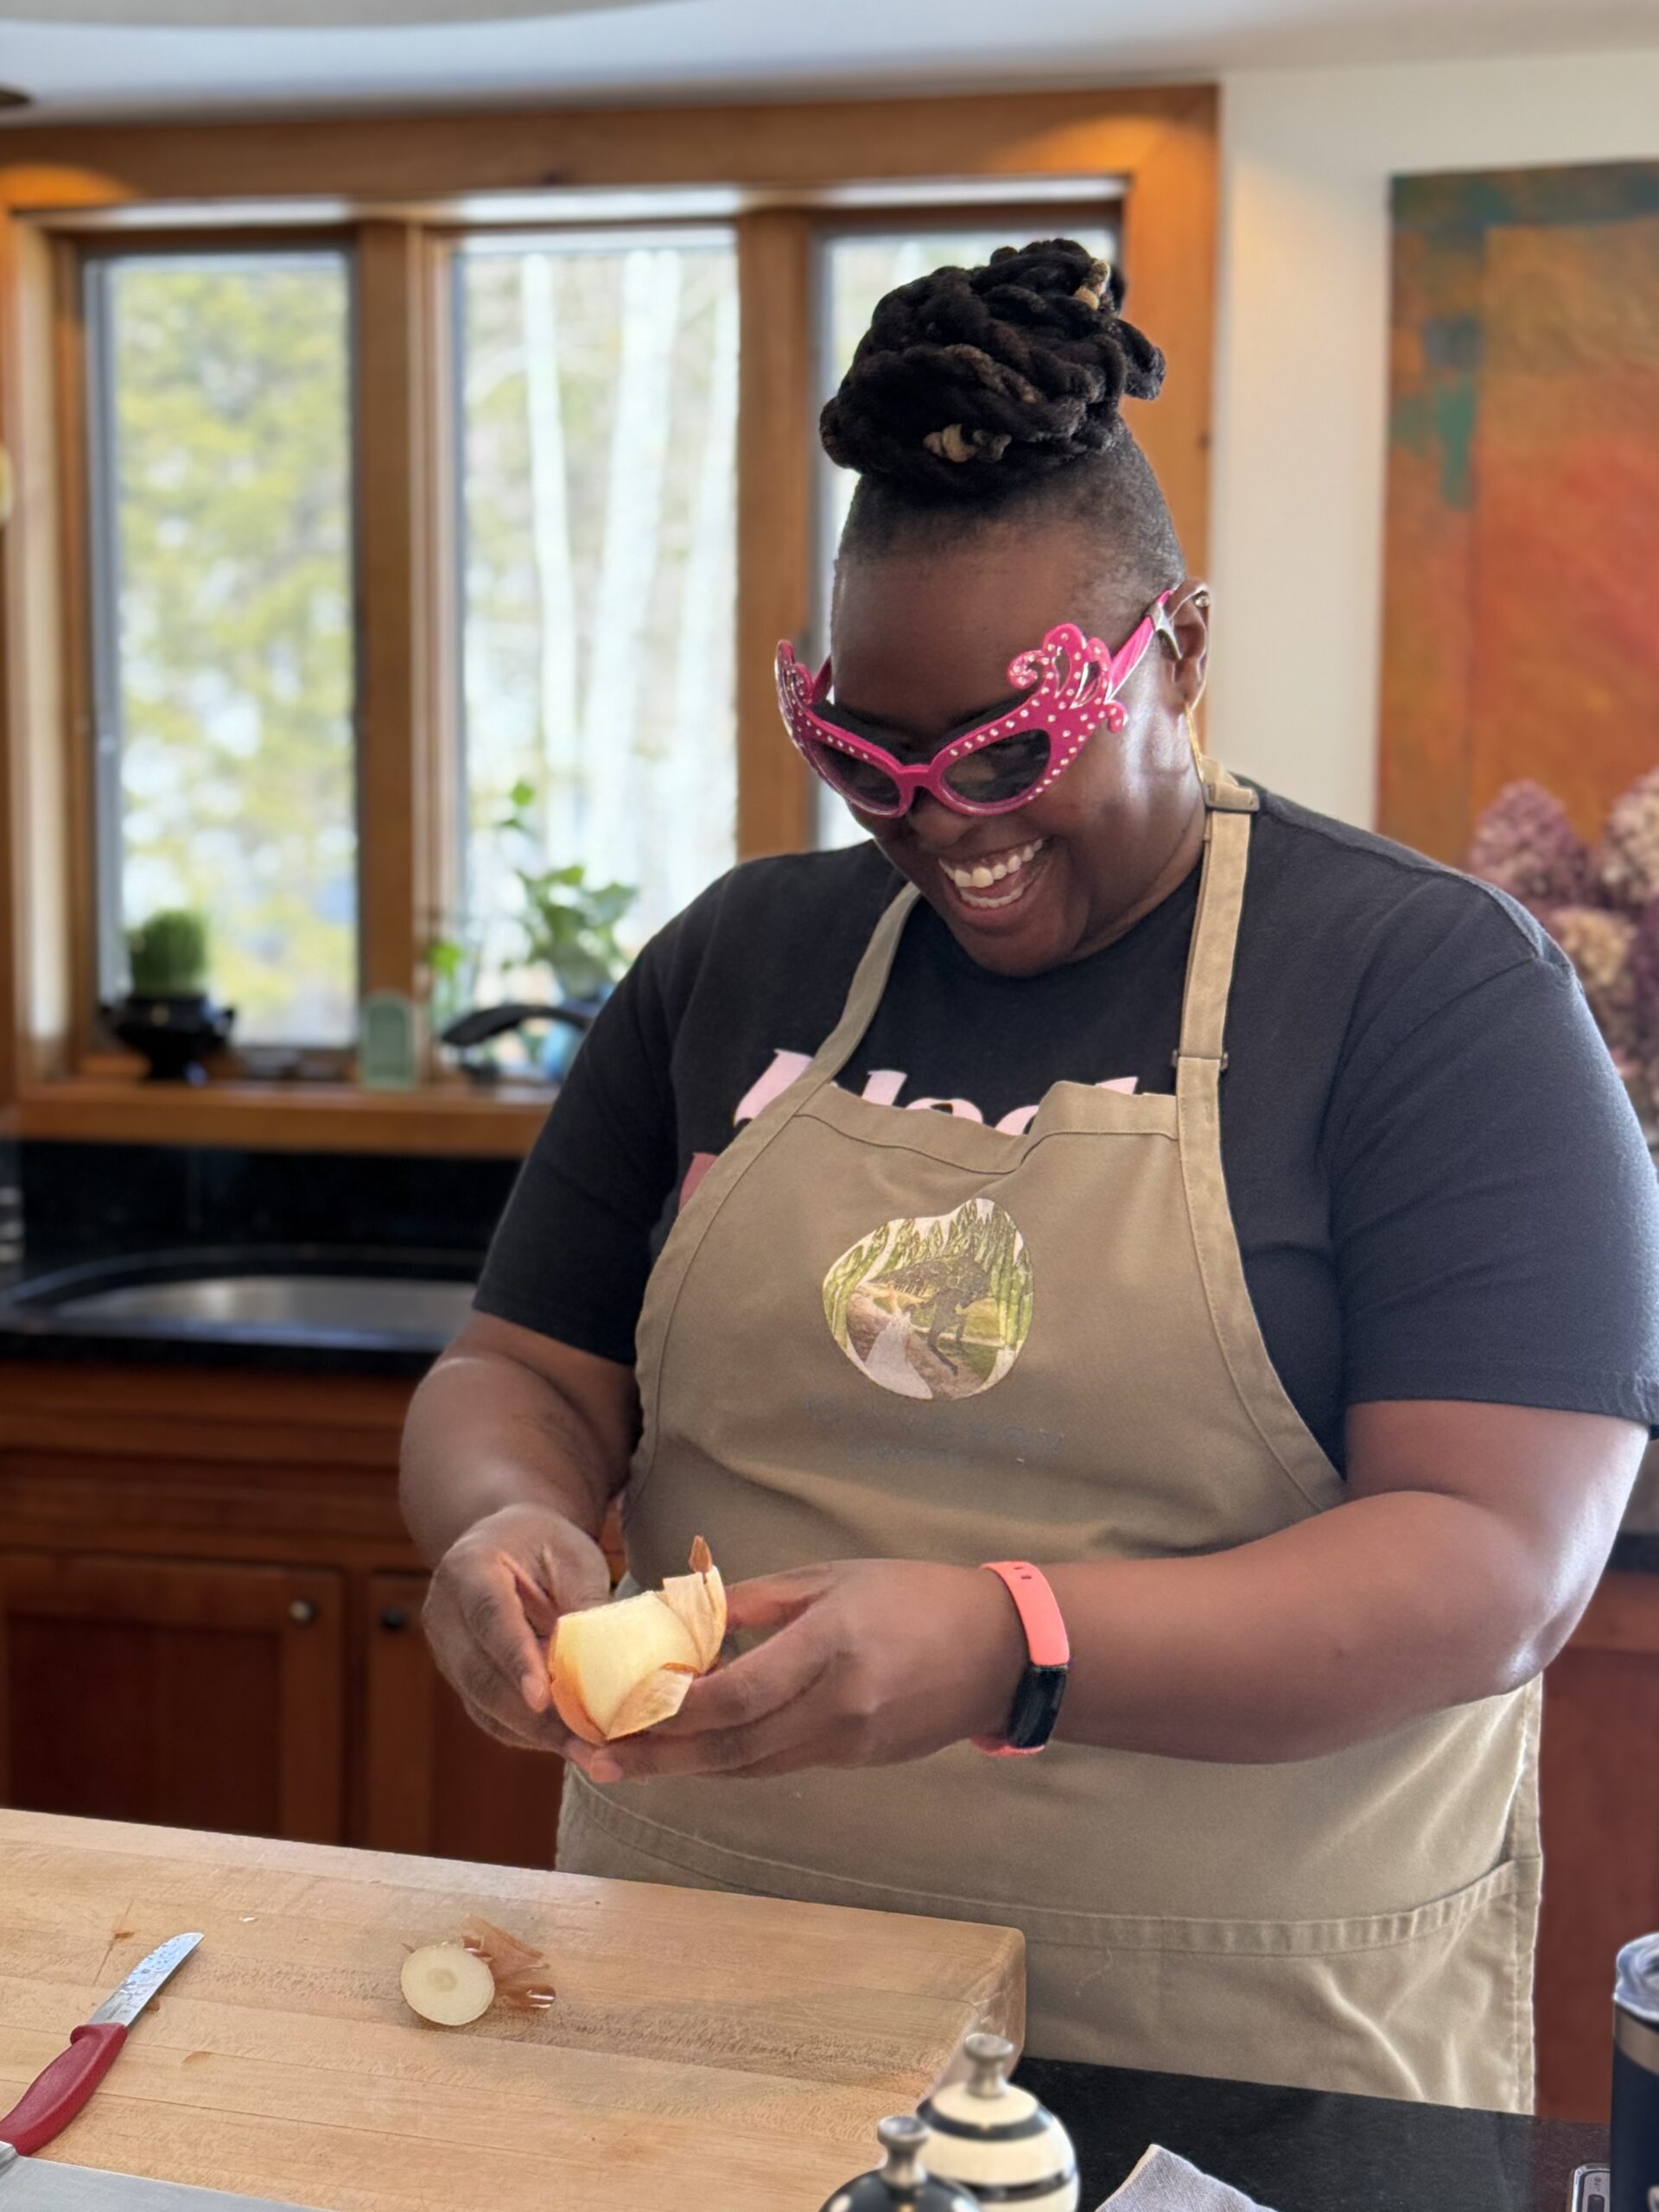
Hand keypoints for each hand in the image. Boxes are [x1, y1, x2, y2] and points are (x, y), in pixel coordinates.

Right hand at [423, 1503, 612, 1756]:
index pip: (490, 1618)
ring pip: (482, 1703)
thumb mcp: (573, 1555)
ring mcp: (445, 1650)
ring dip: (534, 1733)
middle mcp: (444, 1613)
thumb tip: (602, 1660)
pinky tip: (567, 1744)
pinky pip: (488, 1715)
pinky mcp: (459, 1678)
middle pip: (480, 1673)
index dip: (515, 1659)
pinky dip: (527, 1734)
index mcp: (468, 1567)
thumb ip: (583, 1601)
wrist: (507, 1543)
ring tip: (587, 1752)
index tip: (542, 1697)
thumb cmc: (546, 1545)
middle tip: (583, 1743)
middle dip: (531, 1715)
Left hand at [570, 1559, 1026, 1785]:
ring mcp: (849, 1742)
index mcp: (830, 1648)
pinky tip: (691, 1752)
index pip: (735, 1694)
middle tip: (592, 1756)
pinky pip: (778, 1764)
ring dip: (684, 1767)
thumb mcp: (833, 1578)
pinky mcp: (856, 1761)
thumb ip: (758, 1601)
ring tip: (623, 1762)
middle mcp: (837, 1706)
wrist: (999, 1651)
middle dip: (656, 1755)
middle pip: (731, 1745)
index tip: (617, 1705)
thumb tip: (686, 1613)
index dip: (671, 1709)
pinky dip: (729, 1760)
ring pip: (749, 1765)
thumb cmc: (914, 1596)